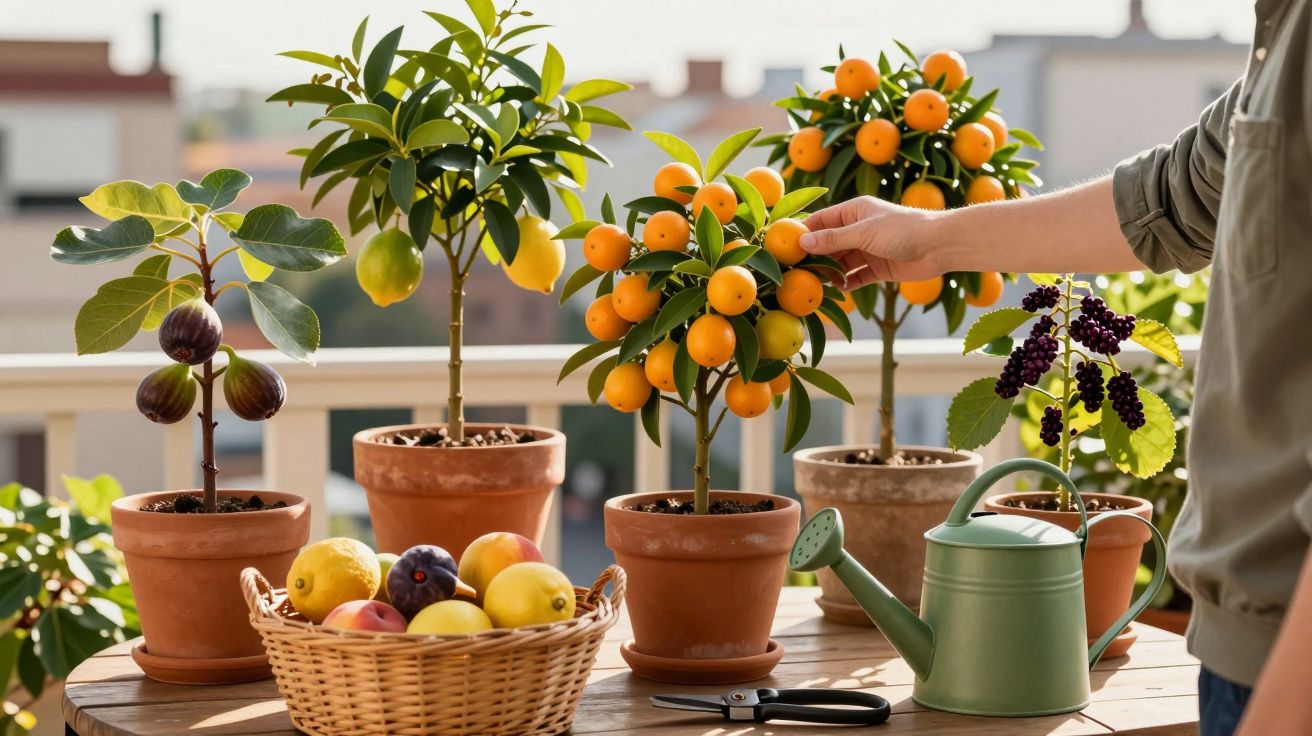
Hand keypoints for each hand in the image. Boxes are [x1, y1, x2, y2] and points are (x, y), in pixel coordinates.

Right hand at [799, 196, 943, 288]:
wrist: (940, 246)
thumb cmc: (903, 229)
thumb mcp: (864, 232)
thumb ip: (833, 239)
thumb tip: (802, 241)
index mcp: (854, 211)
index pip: (821, 221)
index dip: (803, 233)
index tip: (785, 248)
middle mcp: (858, 229)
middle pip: (829, 244)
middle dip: (814, 257)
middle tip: (796, 272)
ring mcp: (868, 249)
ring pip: (841, 262)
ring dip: (829, 273)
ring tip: (814, 286)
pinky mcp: (878, 268)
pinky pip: (856, 277)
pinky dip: (846, 284)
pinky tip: (836, 292)